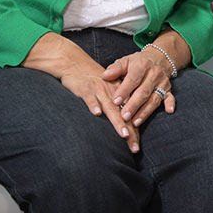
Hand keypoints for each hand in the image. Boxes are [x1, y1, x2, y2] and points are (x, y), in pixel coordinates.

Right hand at [22, 32, 141, 151]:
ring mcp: (99, 91)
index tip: (136, 147)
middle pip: (123, 114)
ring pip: (110, 107)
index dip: (134, 131)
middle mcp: (112, 93)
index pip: (129, 115)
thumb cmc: (93, 81)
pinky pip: (90, 98)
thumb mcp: (107, 90)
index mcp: (119, 94)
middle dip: (129, 131)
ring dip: (117, 121)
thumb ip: (115, 105)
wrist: (76, 64)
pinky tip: (97, 114)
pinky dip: (93, 105)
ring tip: (123, 134)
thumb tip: (123, 127)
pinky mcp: (85, 89)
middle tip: (134, 147)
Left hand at [102, 51, 175, 126]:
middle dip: (133, 105)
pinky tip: (169, 111)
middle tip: (124, 117)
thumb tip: (105, 76)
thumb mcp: (126, 61)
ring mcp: (162, 82)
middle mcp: (154, 73)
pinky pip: (170, 97)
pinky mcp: (168, 89)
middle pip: (144, 91)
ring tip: (135, 123)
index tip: (115, 101)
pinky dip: (170, 104)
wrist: (158, 58)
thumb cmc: (137, 63)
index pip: (133, 79)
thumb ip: (115, 69)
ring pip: (154, 98)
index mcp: (142, 65)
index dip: (124, 90)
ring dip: (145, 111)